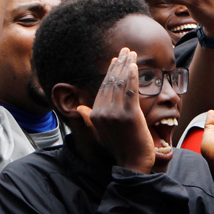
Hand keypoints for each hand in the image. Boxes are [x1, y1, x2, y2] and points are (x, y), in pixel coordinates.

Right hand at [77, 48, 154, 173]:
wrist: (132, 163)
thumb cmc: (121, 148)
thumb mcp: (101, 131)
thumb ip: (90, 118)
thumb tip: (79, 108)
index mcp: (95, 114)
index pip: (103, 87)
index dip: (110, 72)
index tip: (116, 59)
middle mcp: (102, 112)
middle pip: (111, 82)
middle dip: (118, 64)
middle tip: (125, 50)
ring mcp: (115, 113)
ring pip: (120, 84)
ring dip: (126, 65)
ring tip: (131, 53)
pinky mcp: (129, 115)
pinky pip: (130, 91)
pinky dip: (132, 77)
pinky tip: (135, 66)